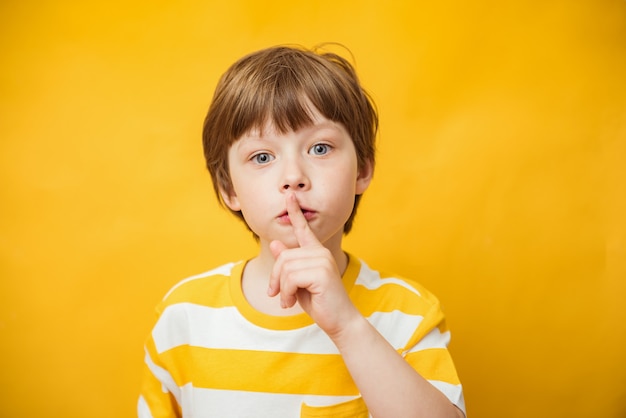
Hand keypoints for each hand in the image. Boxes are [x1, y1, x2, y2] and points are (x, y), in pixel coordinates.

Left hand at [268, 193, 359, 336]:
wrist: (340, 321)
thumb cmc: (320, 303)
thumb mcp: (298, 282)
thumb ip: (288, 264)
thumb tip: (275, 244)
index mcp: (316, 252)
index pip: (303, 229)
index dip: (295, 212)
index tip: (289, 196)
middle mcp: (320, 252)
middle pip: (284, 257)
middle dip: (275, 279)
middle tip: (277, 295)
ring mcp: (322, 260)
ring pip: (286, 268)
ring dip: (282, 289)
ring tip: (288, 301)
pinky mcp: (322, 272)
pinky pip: (290, 278)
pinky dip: (286, 293)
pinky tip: (291, 303)